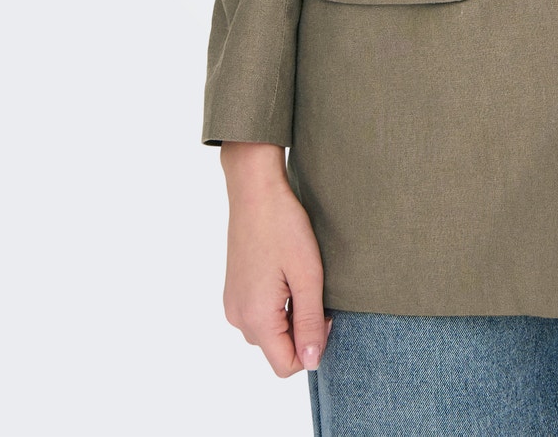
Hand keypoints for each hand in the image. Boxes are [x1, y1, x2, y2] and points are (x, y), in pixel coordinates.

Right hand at [220, 143, 332, 376]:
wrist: (255, 191)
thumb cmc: (284, 227)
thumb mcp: (307, 275)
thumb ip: (309, 323)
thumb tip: (311, 363)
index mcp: (256, 318)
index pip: (286, 366)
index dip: (312, 346)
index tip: (323, 312)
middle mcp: (238, 318)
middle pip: (277, 350)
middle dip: (301, 330)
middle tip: (313, 290)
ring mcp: (233, 305)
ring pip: (269, 333)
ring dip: (289, 317)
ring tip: (298, 279)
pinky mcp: (234, 292)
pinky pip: (258, 316)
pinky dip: (276, 306)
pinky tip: (284, 274)